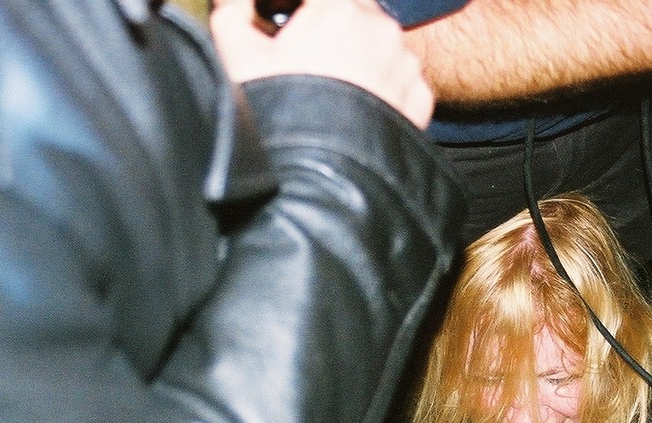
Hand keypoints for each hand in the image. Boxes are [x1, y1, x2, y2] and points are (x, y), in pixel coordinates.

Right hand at [210, 0, 434, 127]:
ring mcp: (405, 66)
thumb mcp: (237, 56)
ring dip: (361, 60)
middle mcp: (381, 29)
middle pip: (355, 16)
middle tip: (308, 67)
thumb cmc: (274, 112)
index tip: (288, 30)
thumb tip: (233, 0)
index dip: (302, 11)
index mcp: (338, 8)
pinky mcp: (419, 101)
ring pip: (381, 49)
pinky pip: (402, 84)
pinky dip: (384, 91)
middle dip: (333, 32)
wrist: (312, 176)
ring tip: (333, 94)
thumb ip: (232, 12)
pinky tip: (358, 112)